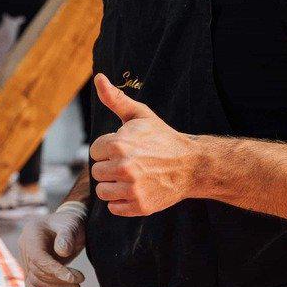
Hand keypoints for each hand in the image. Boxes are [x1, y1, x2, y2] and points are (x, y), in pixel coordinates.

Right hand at [19, 201, 86, 286]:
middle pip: (36, 271)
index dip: (54, 270)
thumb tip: (62, 252)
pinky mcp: (30, 269)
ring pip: (34, 281)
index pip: (38, 257)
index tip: (74, 278)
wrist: (68, 227)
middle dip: (59, 280)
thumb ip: (67, 236)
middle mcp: (25, 246)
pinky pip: (32, 285)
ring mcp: (26, 258)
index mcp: (32, 233)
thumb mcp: (72, 225)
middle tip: (80, 281)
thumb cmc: (71, 224)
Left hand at [89, 73, 199, 216]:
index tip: (125, 149)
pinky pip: (114, 208)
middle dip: (110, 168)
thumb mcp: (140, 115)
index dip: (108, 150)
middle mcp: (123, 167)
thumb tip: (99, 77)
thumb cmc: (162, 138)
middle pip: (97, 172)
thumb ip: (115, 99)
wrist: (191, 165)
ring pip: (103, 192)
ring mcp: (132, 188)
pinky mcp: (139, 206)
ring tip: (132, 177)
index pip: (95, 152)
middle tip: (131, 164)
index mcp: (118, 144)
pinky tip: (136, 190)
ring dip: (114, 186)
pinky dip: (122, 202)